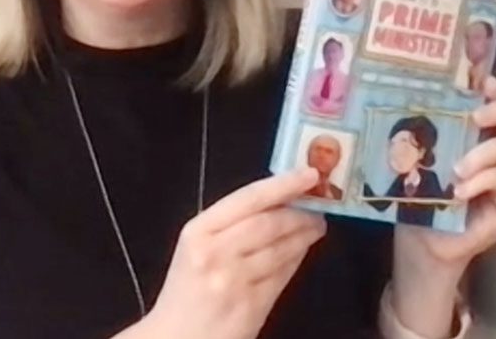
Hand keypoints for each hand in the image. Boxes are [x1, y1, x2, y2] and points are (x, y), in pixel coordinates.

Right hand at [141, 168, 325, 338]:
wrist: (176, 338)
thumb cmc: (186, 290)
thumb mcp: (195, 247)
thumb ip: (228, 224)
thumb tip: (276, 200)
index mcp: (198, 232)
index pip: (249, 199)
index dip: (283, 184)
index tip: (308, 174)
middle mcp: (215, 254)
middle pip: (270, 223)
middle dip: (300, 212)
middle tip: (319, 204)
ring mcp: (235, 282)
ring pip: (282, 249)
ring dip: (305, 235)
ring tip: (316, 226)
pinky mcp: (252, 307)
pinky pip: (283, 275)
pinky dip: (297, 259)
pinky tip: (301, 251)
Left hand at [396, 75, 495, 265]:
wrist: (422, 240)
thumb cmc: (420, 193)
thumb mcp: (421, 156)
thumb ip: (427, 130)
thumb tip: (410, 93)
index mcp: (482, 133)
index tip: (483, 80)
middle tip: (476, 116)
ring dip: (485, 152)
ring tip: (457, 167)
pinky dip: (483, 181)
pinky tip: (460, 191)